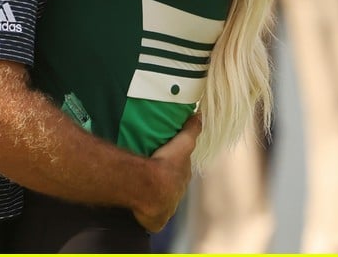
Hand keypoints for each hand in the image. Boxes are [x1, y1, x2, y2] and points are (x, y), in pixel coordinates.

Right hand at [131, 112, 201, 231]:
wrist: (151, 188)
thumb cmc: (166, 164)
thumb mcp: (182, 144)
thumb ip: (191, 130)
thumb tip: (199, 115)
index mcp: (183, 177)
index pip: (181, 169)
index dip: (175, 165)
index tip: (166, 160)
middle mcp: (177, 194)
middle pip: (172, 186)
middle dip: (165, 181)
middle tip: (150, 172)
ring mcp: (167, 209)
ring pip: (162, 201)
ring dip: (155, 196)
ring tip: (141, 188)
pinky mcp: (157, 221)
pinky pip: (152, 217)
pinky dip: (147, 214)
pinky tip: (138, 207)